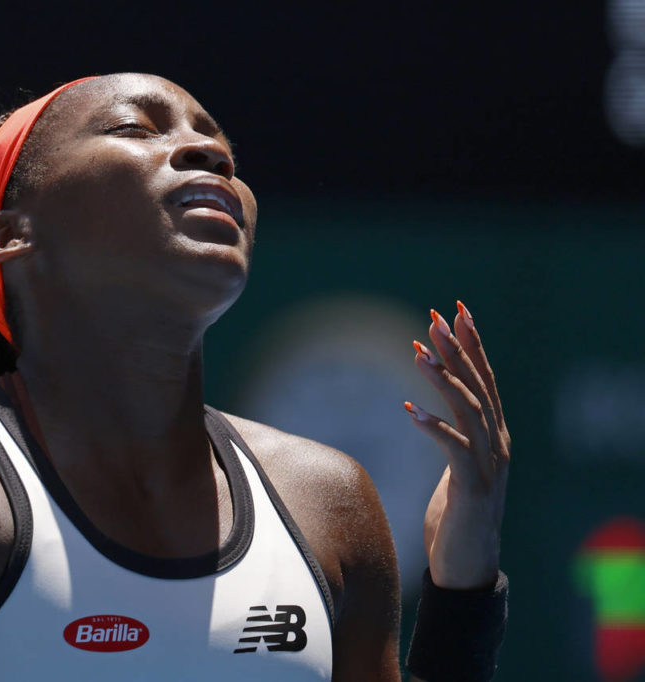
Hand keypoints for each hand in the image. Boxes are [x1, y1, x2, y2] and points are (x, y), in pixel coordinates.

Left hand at [405, 301, 510, 588]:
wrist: (467, 568)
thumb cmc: (455, 518)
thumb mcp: (456, 468)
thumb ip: (453, 439)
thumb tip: (430, 412)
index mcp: (493, 435)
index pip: (484, 379)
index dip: (472, 344)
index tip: (456, 311)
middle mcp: (497, 444)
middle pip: (479, 386)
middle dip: (458, 349)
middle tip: (437, 317)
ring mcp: (489, 465)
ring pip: (469, 411)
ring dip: (443, 379)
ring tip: (419, 353)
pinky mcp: (472, 488)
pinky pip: (454, 450)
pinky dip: (433, 427)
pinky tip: (410, 409)